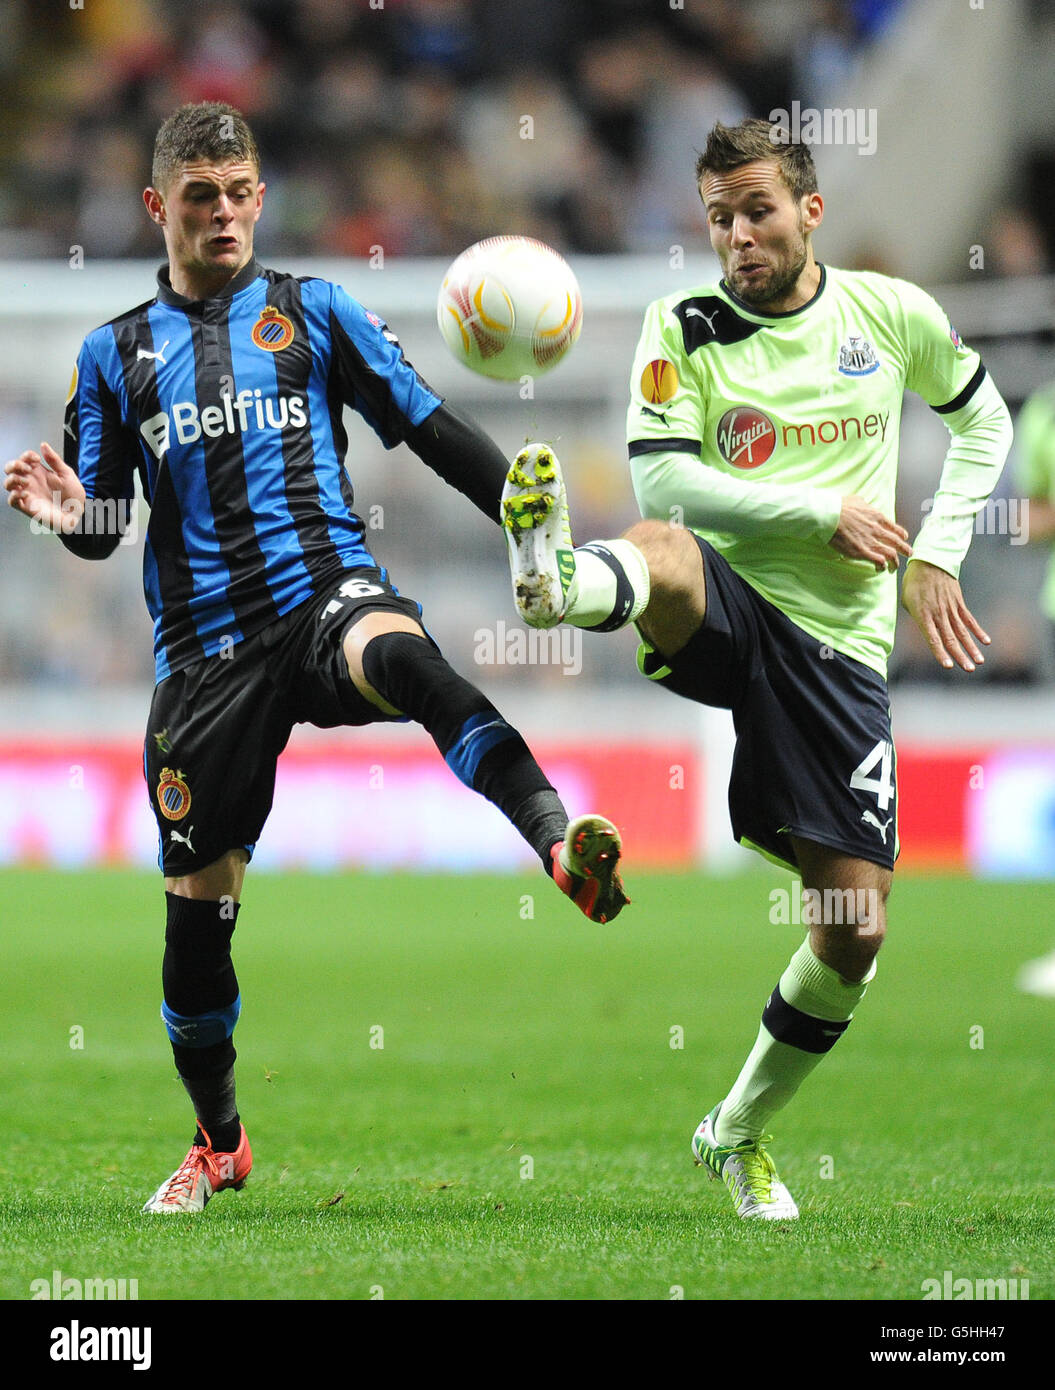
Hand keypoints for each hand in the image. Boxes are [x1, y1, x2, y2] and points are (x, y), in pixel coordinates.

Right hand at [4, 442, 84, 532]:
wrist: (76, 514)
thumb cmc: (73, 495)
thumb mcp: (66, 474)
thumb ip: (54, 460)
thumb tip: (43, 444)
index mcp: (39, 472)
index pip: (24, 458)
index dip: (27, 455)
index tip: (37, 458)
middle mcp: (31, 481)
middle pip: (10, 468)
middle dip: (14, 465)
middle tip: (28, 470)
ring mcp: (27, 493)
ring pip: (8, 483)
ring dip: (13, 479)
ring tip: (27, 483)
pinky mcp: (27, 506)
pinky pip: (12, 500)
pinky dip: (15, 495)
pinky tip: (26, 493)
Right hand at [828, 495, 912, 572]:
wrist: (830, 515)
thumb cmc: (840, 507)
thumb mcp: (857, 500)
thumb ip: (864, 504)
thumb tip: (864, 504)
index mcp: (877, 517)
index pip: (895, 528)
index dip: (901, 535)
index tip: (904, 538)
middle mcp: (877, 530)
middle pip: (897, 542)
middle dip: (905, 549)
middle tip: (908, 554)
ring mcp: (870, 541)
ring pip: (891, 554)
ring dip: (894, 562)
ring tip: (894, 567)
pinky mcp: (862, 552)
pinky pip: (878, 561)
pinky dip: (881, 566)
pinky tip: (880, 569)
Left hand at [900, 557, 988, 671]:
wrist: (929, 561)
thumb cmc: (913, 583)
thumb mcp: (907, 601)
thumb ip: (916, 617)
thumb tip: (925, 629)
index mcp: (923, 616)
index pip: (933, 638)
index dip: (941, 653)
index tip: (948, 665)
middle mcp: (938, 614)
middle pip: (951, 639)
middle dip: (960, 656)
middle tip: (969, 669)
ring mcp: (950, 609)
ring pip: (962, 632)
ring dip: (971, 647)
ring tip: (979, 661)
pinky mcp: (959, 603)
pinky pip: (969, 619)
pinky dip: (978, 631)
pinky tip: (986, 641)